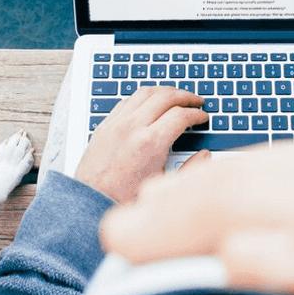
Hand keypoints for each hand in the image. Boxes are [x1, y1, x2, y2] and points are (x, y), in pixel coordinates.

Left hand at [74, 86, 207, 203]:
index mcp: (151, 143)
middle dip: (185, 96)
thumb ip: (188, 169)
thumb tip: (204, 156)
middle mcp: (133, 127)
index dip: (196, 114)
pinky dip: (142, 97)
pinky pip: (126, 101)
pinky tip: (148, 103)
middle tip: (195, 101)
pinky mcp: (105, 126)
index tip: (202, 117)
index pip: (181, 115)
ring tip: (175, 95)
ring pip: (144, 92)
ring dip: (164, 91)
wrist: (89, 203)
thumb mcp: (162, 187)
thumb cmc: (123, 200)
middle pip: (165, 97)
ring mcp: (117, 124)